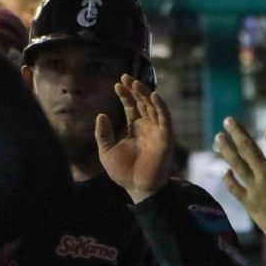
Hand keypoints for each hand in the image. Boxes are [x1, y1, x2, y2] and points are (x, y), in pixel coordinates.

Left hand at [95, 75, 173, 203]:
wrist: (137, 188)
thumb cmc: (123, 172)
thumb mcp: (106, 151)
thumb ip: (103, 134)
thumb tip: (101, 115)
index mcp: (134, 128)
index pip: (131, 106)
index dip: (125, 95)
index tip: (117, 84)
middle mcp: (147, 126)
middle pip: (142, 102)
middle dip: (135, 89)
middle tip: (125, 77)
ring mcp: (157, 131)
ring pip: (153, 107)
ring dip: (146, 94)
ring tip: (135, 83)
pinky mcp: (165, 137)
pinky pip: (165, 119)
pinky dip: (160, 106)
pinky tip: (153, 96)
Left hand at [216, 118, 265, 236]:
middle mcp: (265, 172)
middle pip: (247, 147)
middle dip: (236, 132)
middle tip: (227, 120)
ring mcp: (255, 187)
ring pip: (236, 164)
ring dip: (226, 149)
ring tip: (218, 138)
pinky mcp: (249, 202)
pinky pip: (234, 188)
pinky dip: (228, 178)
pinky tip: (224, 171)